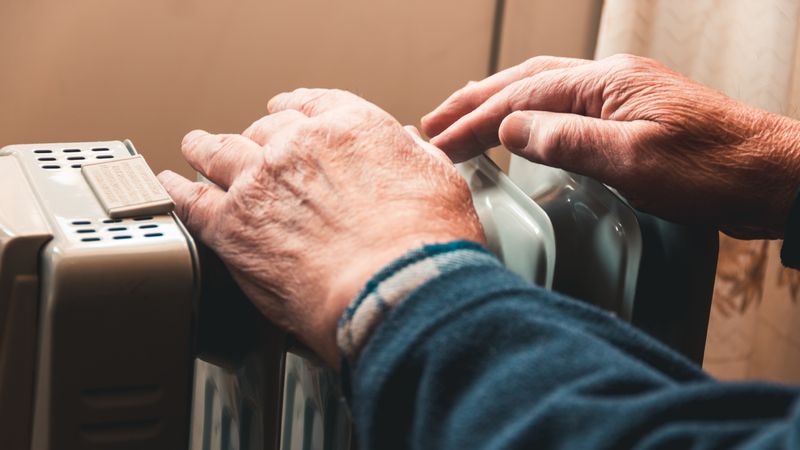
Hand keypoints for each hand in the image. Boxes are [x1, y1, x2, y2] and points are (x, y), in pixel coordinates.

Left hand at [158, 89, 484, 367]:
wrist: (396, 288)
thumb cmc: (425, 244)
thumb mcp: (438, 181)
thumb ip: (410, 158)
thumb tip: (405, 151)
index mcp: (351, 129)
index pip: (312, 105)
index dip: (293, 109)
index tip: (283, 112)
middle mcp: (300, 147)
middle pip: (264, 131)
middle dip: (256, 138)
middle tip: (247, 146)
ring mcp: (261, 183)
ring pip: (220, 153)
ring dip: (206, 149)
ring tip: (196, 149)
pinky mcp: (232, 227)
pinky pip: (191, 200)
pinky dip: (177, 191)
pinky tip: (171, 188)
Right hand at [422, 54, 799, 238]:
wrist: (771, 176)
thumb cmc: (714, 169)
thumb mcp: (634, 160)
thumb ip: (568, 140)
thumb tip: (513, 128)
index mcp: (605, 83)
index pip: (522, 97)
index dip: (475, 122)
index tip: (439, 144)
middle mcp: (609, 80)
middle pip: (525, 81)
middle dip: (474, 103)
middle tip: (432, 122)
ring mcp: (620, 97)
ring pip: (542, 89)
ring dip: (498, 102)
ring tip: (461, 114)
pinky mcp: (630, 119)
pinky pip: (565, 107)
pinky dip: (530, 113)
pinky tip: (523, 126)